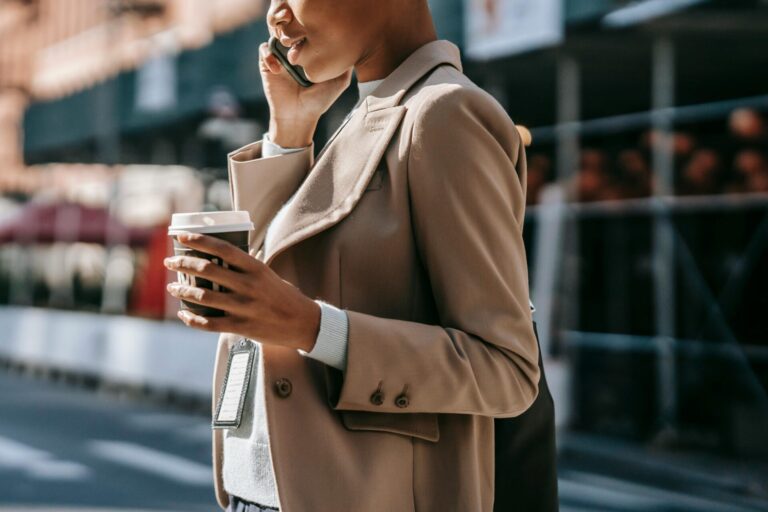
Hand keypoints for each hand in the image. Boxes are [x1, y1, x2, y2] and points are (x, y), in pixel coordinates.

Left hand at [163, 232, 320, 352]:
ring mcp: (245, 307)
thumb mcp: (268, 274)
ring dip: (183, 290)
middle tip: (170, 263)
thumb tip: (218, 258)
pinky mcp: (242, 327)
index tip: (180, 237)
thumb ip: (245, 268)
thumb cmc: (283, 296)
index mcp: (256, 268)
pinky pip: (209, 323)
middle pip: (208, 270)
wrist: (303, 323)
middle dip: (183, 264)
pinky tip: (184, 314)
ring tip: (173, 287)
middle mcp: (249, 286)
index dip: (199, 241)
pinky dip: (192, 319)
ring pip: (204, 297)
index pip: (223, 249)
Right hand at [259, 41, 351, 146]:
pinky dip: (269, 56)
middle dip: (293, 31)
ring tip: (290, 56)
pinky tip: (277, 70)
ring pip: (276, 35)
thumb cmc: (319, 101)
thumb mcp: (339, 82)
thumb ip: (346, 65)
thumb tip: (351, 47)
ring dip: (280, 39)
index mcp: (311, 54)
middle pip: (291, 30)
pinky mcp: (267, 65)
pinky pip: (264, 50)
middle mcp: (296, 53)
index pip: (308, 32)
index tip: (313, 39)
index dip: (309, 31)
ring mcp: (281, 58)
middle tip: (299, 43)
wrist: (299, 116)